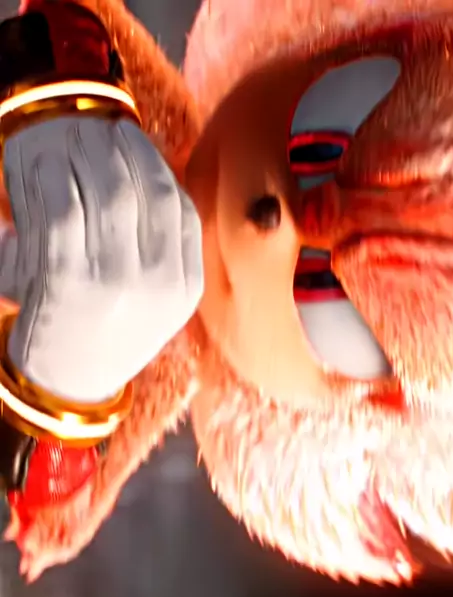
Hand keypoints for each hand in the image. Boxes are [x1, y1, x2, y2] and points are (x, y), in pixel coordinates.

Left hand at [0, 115, 202, 402]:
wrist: (69, 385)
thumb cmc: (105, 332)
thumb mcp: (153, 300)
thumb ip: (160, 246)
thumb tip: (142, 169)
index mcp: (183, 286)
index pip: (178, 206)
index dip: (151, 163)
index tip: (129, 140)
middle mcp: (157, 284)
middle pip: (143, 188)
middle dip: (118, 146)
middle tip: (95, 127)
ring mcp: (114, 283)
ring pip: (103, 192)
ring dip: (83, 152)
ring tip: (68, 134)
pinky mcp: (69, 283)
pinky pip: (61, 211)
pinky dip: (49, 178)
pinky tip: (41, 163)